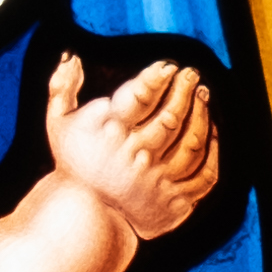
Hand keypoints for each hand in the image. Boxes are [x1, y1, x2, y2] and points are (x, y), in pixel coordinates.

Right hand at [41, 47, 220, 240]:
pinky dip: (213, 151)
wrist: (83, 215)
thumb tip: (71, 56)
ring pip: (191, 143)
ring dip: (201, 115)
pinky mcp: (173, 202)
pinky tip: (212, 131)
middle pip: (170, 118)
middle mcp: (135, 155)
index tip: (169, 67)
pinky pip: (204, 175)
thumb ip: (61, 86)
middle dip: (184, 91)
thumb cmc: (74, 162)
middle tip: (191, 74)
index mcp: (109, 132)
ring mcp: (157, 180)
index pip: (140, 97)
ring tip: (202, 94)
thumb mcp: (58, 122)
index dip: (158, 78)